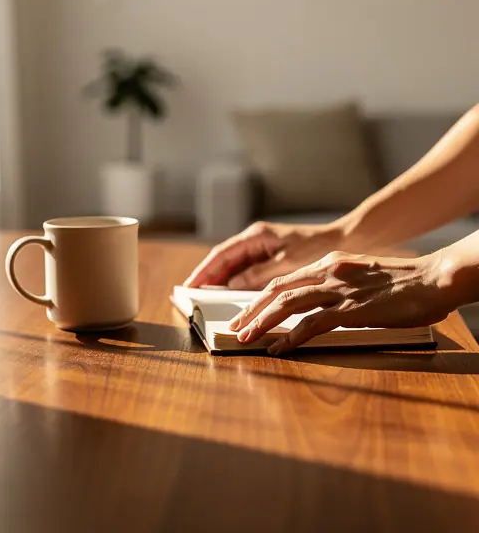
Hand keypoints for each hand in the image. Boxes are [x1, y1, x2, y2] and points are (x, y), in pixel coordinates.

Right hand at [184, 221, 345, 289]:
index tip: (190, 284)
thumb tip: (231, 285)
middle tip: (190, 294)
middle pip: (224, 260)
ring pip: (234, 266)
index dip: (204, 270)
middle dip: (207, 276)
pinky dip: (236, 283)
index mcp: (256, 236)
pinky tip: (230, 295)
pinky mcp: (270, 258)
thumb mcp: (287, 262)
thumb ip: (258, 274)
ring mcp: (262, 249)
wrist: (344, 240)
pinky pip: (246, 271)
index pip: (222, 254)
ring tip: (204, 297)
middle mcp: (255, 240)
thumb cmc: (317, 247)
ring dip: (220, 281)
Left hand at [228, 250, 454, 355]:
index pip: (285, 280)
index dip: (261, 297)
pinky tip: (279, 348)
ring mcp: (339, 290)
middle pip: (278, 290)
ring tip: (245, 337)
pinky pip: (314, 324)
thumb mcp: (360, 275)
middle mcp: (328, 272)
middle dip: (251, 309)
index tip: (245, 311)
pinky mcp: (353, 309)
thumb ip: (336, 284)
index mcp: (329, 264)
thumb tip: (317, 303)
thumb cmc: (402, 281)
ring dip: (263, 322)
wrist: (433, 277)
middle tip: (234, 326)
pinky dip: (292, 336)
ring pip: (289, 304)